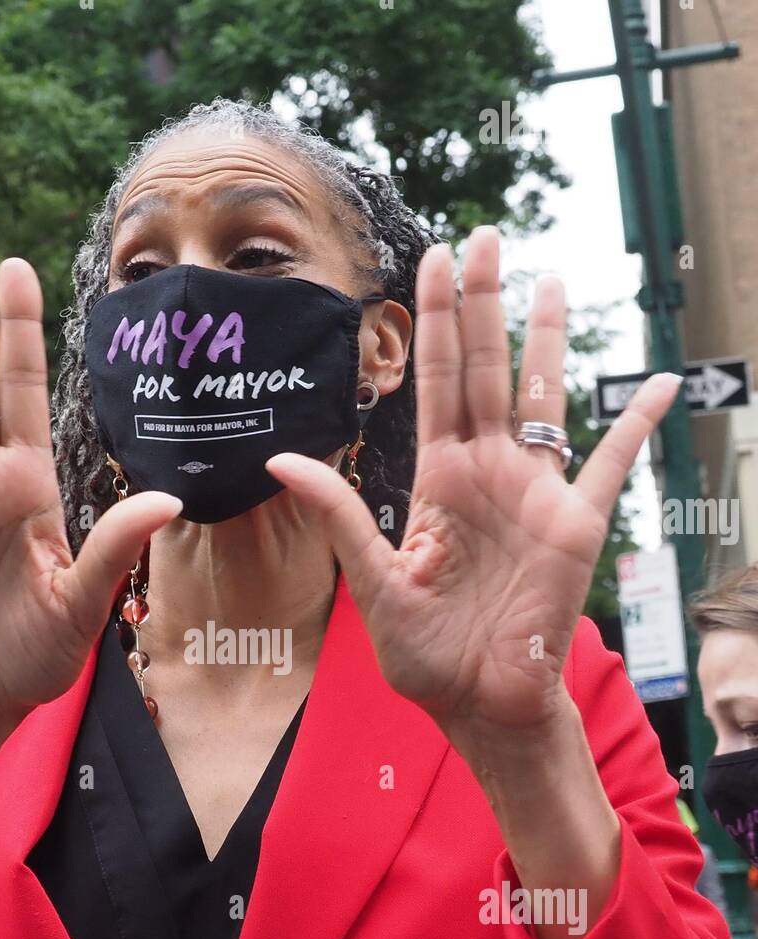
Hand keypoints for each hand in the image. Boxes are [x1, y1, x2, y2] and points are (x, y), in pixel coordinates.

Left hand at [267, 226, 680, 744]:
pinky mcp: (577, 524)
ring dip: (546, 338)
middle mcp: (488, 473)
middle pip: (487, 370)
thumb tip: (281, 458)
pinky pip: (614, 464)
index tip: (429, 261)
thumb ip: (338, 516)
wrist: (481, 703)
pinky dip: (637, 425)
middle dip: (484, 303)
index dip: (436, 323)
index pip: (436, 384)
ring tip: (548, 275)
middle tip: (483, 236)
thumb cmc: (426, 654)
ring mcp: (535, 492)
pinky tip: (657, 384)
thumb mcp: (372, 583)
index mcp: (439, 481)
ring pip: (544, 397)